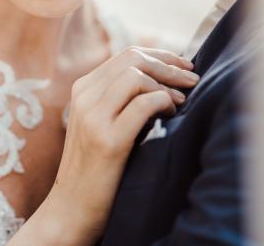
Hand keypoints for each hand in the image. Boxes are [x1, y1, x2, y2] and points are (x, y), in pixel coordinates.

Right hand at [11, 47, 198, 245]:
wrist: (70, 208)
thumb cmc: (95, 168)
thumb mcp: (102, 124)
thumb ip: (121, 99)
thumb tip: (164, 78)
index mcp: (82, 90)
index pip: (126, 55)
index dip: (161, 57)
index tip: (183, 67)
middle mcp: (84, 98)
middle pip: (133, 59)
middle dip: (169, 65)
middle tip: (192, 79)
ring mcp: (93, 118)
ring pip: (136, 76)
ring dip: (167, 84)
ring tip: (181, 101)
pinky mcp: (107, 141)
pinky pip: (142, 105)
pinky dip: (163, 103)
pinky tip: (171, 114)